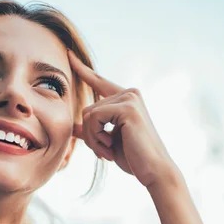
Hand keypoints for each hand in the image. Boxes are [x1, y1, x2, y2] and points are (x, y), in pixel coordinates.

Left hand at [68, 50, 178, 187]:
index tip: (68, 53)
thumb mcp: (108, 141)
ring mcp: (130, 98)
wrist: (154, 171)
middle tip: (103, 153)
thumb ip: (92, 130)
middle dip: (90, 135)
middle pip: (88, 108)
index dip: (83, 70)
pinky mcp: (128, 107)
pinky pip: (94, 118)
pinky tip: (109, 148)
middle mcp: (130, 93)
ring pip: (89, 114)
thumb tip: (74, 126)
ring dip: (92, 139)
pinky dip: (96, 137)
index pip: (99, 82)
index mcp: (127, 99)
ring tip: (106, 152)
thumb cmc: (134, 159)